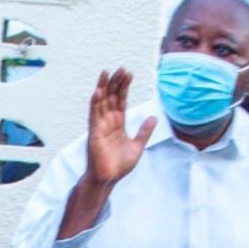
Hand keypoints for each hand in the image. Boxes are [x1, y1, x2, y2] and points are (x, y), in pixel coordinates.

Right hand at [85, 69, 156, 186]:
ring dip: (103, 87)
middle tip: (121, 68)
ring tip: (106, 72)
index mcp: (118, 123)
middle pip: (111, 97)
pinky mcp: (94, 132)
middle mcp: (108, 121)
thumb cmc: (119, 165)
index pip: (121, 100)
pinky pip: (93, 115)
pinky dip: (95, 103)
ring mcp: (100, 126)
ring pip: (101, 102)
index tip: (128, 74)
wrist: (109, 178)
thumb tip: (154, 117)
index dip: (124, 87)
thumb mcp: (137, 146)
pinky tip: (97, 91)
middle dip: (115, 82)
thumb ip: (144, 131)